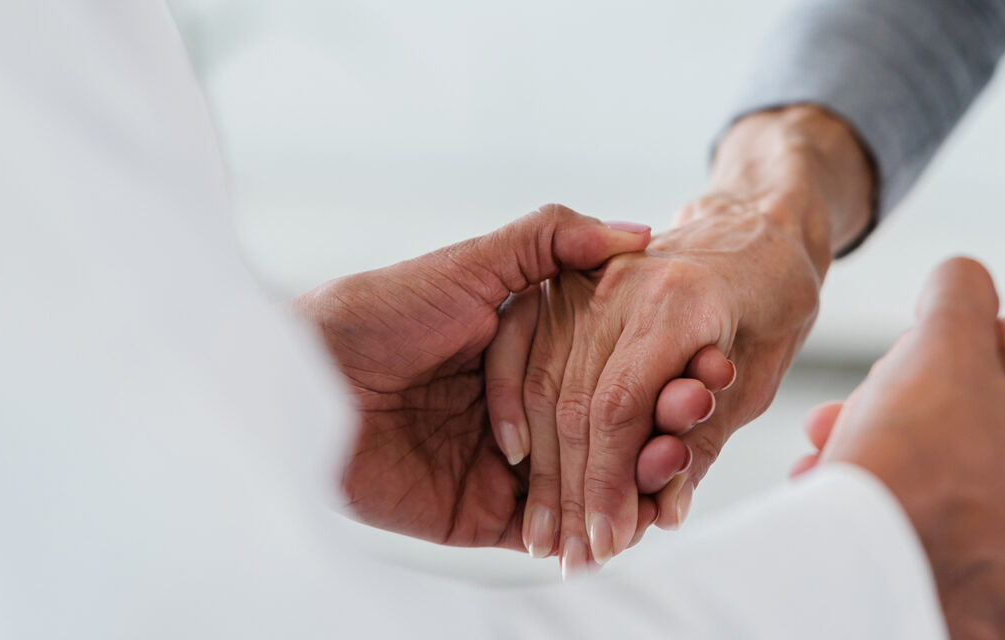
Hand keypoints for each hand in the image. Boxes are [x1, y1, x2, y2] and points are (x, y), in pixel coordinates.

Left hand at [294, 205, 697, 548]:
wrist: (298, 385)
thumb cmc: (373, 314)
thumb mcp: (469, 264)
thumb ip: (548, 242)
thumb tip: (635, 232)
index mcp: (524, 350)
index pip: (611, 370)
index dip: (659, 377)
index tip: (706, 378)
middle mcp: (520, 409)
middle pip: (608, 433)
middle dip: (655, 440)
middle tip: (692, 439)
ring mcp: (503, 467)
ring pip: (588, 486)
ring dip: (632, 489)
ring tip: (671, 488)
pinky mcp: (480, 515)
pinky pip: (547, 532)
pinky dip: (589, 536)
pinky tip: (627, 529)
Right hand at [485, 205, 820, 572]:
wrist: (753, 226)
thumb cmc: (772, 303)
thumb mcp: (759, 378)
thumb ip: (705, 443)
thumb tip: (666, 513)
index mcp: (679, 301)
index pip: (621, 408)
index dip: (609, 483)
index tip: (610, 540)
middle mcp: (621, 284)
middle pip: (574, 405)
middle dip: (573, 493)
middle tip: (577, 557)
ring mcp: (585, 277)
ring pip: (543, 386)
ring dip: (543, 470)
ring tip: (547, 535)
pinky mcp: (561, 280)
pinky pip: (520, 349)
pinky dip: (514, 408)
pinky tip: (518, 462)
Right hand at [798, 258, 1004, 639]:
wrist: (857, 560)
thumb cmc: (908, 450)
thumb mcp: (940, 338)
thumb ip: (963, 292)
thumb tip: (964, 277)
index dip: (957, 394)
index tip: (906, 396)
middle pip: (992, 472)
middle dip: (929, 452)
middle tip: (871, 444)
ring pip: (970, 530)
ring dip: (919, 504)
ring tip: (856, 490)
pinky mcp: (989, 631)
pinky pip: (952, 581)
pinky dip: (915, 557)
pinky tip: (872, 536)